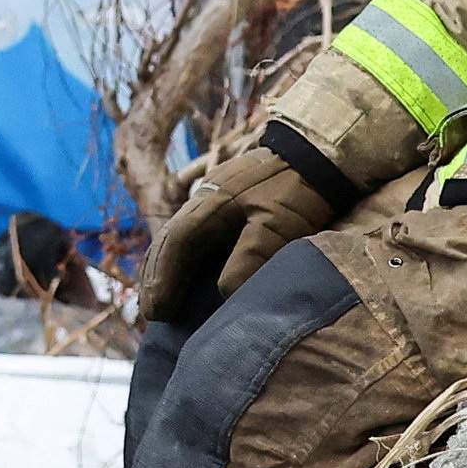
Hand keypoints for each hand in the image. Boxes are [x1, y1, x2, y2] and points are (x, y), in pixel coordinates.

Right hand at [141, 134, 321, 326]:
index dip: (164, 278)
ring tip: (160, 301)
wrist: (316, 152)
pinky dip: (184, 259)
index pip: (177, 243)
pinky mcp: (228, 206)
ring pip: (179, 238)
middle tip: (150, 314)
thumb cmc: (296, 188)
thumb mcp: (278, 222)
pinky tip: (188, 276)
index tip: (157, 311)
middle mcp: (204, 201)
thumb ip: (252, 255)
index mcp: (211, 204)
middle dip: (156, 277)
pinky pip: (196, 236)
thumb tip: (225, 293)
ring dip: (166, 268)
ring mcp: (214, 201)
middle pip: (169, 241)